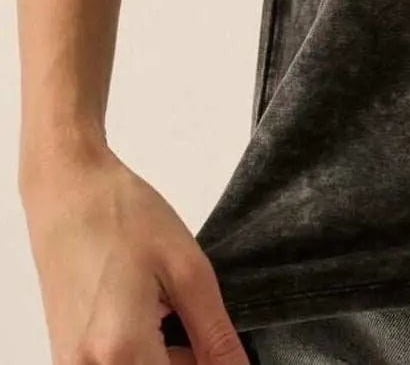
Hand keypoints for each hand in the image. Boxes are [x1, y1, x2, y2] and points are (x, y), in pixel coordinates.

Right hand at [20, 142, 250, 364]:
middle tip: (187, 318)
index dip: (209, 364)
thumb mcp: (187, 270)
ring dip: (160, 359)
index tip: (216, 343)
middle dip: (184, 361)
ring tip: (161, 308)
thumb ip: (214, 335)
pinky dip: (137, 356)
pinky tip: (140, 316)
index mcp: (122, 351)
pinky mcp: (62, 359)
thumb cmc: (124, 217)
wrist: (67, 193)